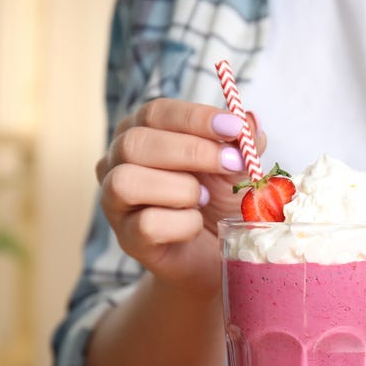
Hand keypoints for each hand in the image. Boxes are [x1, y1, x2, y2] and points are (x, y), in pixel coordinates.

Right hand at [95, 99, 265, 295]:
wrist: (217, 253)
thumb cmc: (219, 200)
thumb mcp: (236, 166)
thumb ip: (241, 142)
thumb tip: (249, 120)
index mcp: (143, 133)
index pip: (155, 112)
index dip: (195, 117)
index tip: (234, 127)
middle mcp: (118, 162)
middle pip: (135, 143)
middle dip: (191, 151)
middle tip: (233, 163)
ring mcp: (116, 202)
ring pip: (127, 181)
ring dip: (181, 188)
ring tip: (205, 198)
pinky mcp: (128, 239)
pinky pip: (147, 224)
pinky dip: (182, 224)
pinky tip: (196, 224)